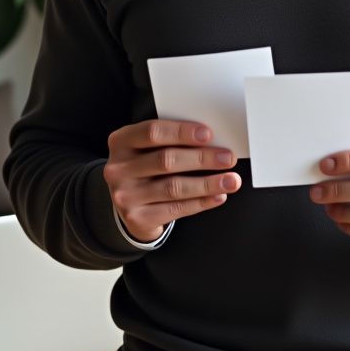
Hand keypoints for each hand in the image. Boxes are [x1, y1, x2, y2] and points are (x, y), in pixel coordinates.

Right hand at [102, 120, 241, 242]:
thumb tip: (212, 141)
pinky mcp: (137, 218)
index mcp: (121, 142)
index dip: (182, 132)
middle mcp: (118, 169)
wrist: (127, 202)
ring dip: (208, 183)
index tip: (208, 134)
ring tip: (231, 180)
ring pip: (174, 188)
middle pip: (165, 160)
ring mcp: (125, 196)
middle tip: (228, 158)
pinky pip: (175, 209)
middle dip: (202, 158)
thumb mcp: (147, 148)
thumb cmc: (145, 168)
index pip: (152, 132)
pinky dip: (201, 202)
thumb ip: (170, 141)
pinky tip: (218, 196)